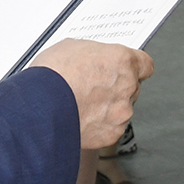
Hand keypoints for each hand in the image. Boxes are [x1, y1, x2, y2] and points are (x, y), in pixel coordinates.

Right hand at [31, 38, 152, 149]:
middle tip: (94, 88)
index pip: (145, 64)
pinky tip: (81, 118)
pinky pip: (111, 129)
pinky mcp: (111, 134)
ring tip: (82, 104)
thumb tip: (94, 59)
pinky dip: (99, 126)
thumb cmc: (52, 76)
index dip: (134, 67)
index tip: (127, 70)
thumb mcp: (72, 48)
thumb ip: (94, 55)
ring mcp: (121, 113)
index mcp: (122, 61)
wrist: (38, 109)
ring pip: (121, 110)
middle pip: (132, 87)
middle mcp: (127, 87)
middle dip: (116, 88)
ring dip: (108, 108)